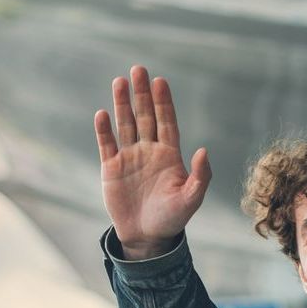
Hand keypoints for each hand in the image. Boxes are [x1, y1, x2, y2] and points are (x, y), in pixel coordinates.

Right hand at [95, 65, 212, 258]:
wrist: (147, 237)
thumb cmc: (172, 219)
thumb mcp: (191, 200)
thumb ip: (200, 176)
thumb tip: (204, 150)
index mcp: (169, 156)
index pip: (166, 122)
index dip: (164, 102)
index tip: (160, 81)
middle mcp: (149, 151)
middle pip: (145, 116)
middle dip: (142, 94)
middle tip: (138, 69)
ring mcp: (129, 158)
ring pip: (125, 124)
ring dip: (122, 104)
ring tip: (120, 82)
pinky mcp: (111, 168)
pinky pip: (107, 144)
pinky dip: (104, 130)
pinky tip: (102, 114)